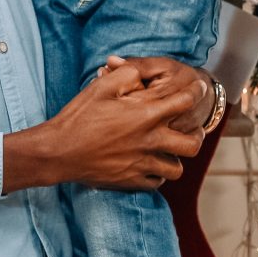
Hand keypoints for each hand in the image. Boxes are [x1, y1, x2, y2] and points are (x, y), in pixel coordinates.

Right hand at [9, 61, 204, 192]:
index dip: (196, 91)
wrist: (59, 151)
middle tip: (193, 130)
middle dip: (197, 135)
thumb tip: (144, 74)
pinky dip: (157, 174)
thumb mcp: (101, 86)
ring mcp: (142, 163)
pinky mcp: (131, 180)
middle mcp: (149, 141)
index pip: (185, 101)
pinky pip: (157, 182)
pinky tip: (150, 164)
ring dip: (176, 158)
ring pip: (177, 168)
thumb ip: (128, 75)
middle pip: (192, 144)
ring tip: (169, 150)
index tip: (198, 89)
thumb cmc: (79, 116)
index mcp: (145, 115)